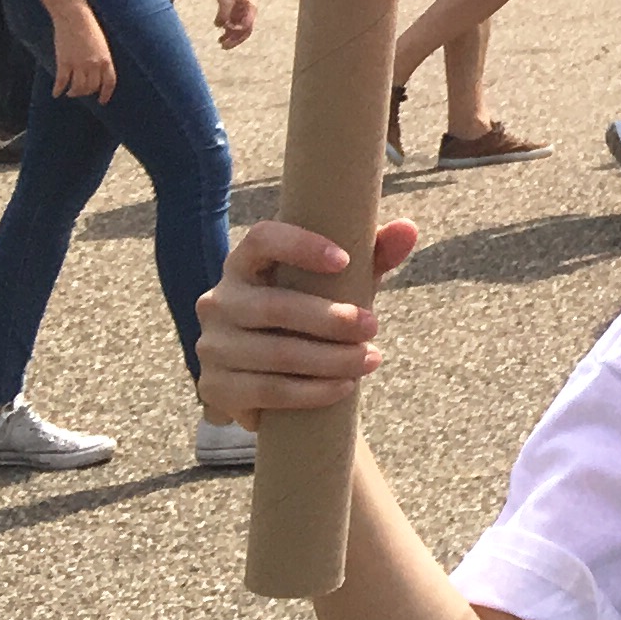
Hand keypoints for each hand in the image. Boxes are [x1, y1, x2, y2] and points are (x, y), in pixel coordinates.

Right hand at [51, 1, 118, 100]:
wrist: (74, 17)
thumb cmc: (89, 28)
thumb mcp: (102, 45)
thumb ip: (101, 60)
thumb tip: (97, 73)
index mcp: (106, 59)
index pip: (109, 82)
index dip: (106, 94)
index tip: (102, 101)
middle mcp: (94, 64)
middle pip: (91, 87)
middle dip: (86, 93)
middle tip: (81, 92)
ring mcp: (79, 64)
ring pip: (77, 88)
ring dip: (74, 93)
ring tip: (70, 93)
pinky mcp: (64, 62)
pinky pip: (61, 81)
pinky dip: (58, 90)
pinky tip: (56, 93)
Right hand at [197, 216, 422, 426]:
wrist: (272, 374)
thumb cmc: (312, 310)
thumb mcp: (342, 282)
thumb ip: (374, 254)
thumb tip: (408, 228)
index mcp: (244, 263)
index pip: (261, 239)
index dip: (300, 246)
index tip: (345, 260)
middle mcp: (218, 300)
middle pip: (275, 306)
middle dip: (332, 319)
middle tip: (374, 326)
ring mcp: (211, 345)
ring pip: (276, 353)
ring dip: (331, 360)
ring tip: (370, 360)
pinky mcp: (215, 387)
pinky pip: (269, 390)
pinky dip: (313, 391)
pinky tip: (344, 387)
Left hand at [210, 0, 257, 50]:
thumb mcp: (226, 1)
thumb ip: (225, 15)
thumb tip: (221, 27)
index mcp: (251, 8)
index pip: (247, 26)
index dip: (237, 32)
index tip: (226, 30)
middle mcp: (248, 10)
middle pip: (244, 29)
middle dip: (234, 39)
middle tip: (224, 47)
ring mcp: (241, 9)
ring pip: (237, 26)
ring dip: (229, 34)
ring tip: (220, 41)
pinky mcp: (233, 7)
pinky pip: (231, 20)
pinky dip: (225, 25)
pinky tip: (218, 26)